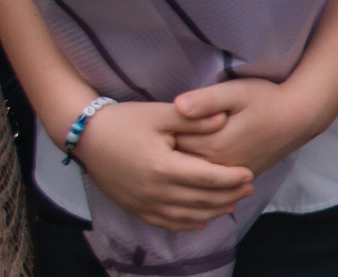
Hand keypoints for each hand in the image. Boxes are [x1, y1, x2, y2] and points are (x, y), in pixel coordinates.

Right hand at [70, 99, 254, 231]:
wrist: (87, 137)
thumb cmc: (125, 121)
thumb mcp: (161, 113)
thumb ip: (194, 118)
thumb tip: (224, 119)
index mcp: (162, 167)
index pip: (206, 177)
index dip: (230, 178)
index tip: (250, 173)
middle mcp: (153, 191)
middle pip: (199, 200)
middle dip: (227, 196)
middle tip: (249, 189)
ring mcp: (141, 203)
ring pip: (184, 216)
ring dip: (211, 212)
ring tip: (232, 204)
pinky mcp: (133, 208)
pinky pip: (164, 222)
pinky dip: (185, 223)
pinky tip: (200, 222)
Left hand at [170, 77, 321, 177]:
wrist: (300, 117)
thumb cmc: (268, 99)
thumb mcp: (237, 92)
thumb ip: (206, 99)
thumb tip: (177, 105)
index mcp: (212, 145)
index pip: (171, 146)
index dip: (159, 136)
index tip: (154, 126)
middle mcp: (217, 166)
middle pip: (178, 166)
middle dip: (165, 156)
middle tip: (155, 142)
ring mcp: (227, 176)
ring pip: (191, 180)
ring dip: (177, 172)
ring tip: (167, 159)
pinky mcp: (237, 179)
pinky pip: (207, 187)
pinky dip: (194, 182)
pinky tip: (186, 173)